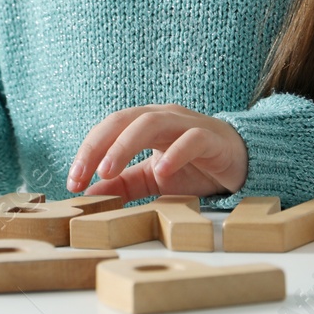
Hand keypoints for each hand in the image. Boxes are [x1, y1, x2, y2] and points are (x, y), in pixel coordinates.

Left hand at [67, 103, 248, 200]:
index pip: (109, 129)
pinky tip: (162, 171)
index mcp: (144, 124)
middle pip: (124, 120)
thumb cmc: (194, 167)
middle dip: (98, 146)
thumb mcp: (152, 179)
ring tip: (108, 171)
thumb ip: (124, 185)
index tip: (73, 182)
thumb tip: (89, 195)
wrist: (241, 163)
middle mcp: (163, 118)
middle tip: (83, 175)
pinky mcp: (212, 138)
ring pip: (151, 123)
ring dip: (125, 146)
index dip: (87, 151)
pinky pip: (191, 139)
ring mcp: (187, 124)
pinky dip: (174, 153)